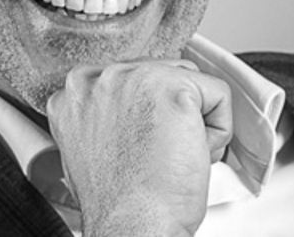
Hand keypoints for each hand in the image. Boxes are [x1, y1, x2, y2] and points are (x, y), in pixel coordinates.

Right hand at [46, 59, 231, 236]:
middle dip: (169, 112)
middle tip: (156, 153)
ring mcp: (134, 77)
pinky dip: (218, 129)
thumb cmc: (118, 201)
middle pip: (160, 72)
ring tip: (170, 154)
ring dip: (192, 118)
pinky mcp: (172, 87)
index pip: (129, 78)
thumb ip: (105, 113)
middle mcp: (100, 77)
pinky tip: (190, 154)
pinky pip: (218, 94)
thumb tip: (133, 105)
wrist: (132, 226)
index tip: (140, 142)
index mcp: (75, 91)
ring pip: (189, 80)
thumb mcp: (92, 145)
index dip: (144, 113)